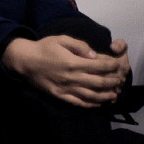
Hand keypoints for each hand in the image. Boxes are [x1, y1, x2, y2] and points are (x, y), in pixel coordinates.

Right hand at [2, 35, 126, 107]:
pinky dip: (91, 104)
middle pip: (99, 82)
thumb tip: (94, 55)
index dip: (111, 65)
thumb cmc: (43, 48)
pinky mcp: (59, 95)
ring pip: (91, 95)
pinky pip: (78, 102)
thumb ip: (79, 45)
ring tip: (113, 94)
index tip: (116, 65)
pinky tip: (98, 103)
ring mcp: (65, 88)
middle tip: (119, 80)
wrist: (24, 60)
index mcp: (72, 62)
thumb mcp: (61, 39)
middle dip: (112, 81)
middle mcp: (71, 77)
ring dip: (105, 96)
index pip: (99, 65)